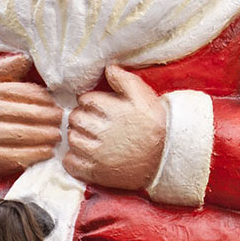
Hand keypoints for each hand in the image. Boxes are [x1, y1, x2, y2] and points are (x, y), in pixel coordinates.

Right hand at [0, 55, 62, 178]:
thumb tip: (26, 58)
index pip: (22, 92)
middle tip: (61, 120)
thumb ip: (4, 70)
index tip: (55, 103)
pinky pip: (16, 155)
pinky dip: (36, 153)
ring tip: (57, 135)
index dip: (43, 98)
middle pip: (25, 113)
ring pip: (23, 134)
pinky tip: (47, 151)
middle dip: (48, 117)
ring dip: (45, 135)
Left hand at [64, 65, 165, 189]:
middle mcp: (103, 131)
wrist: (167, 156)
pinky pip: (71, 163)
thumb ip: (124, 79)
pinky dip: (72, 158)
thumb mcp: (144, 96)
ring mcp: (99, 154)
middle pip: (76, 118)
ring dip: (77, 135)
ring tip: (89, 136)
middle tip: (91, 121)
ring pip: (72, 138)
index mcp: (113, 110)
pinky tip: (83, 154)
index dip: (89, 101)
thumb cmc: (155, 123)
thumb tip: (108, 68)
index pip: (85, 99)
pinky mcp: (97, 172)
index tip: (96, 107)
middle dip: (81, 117)